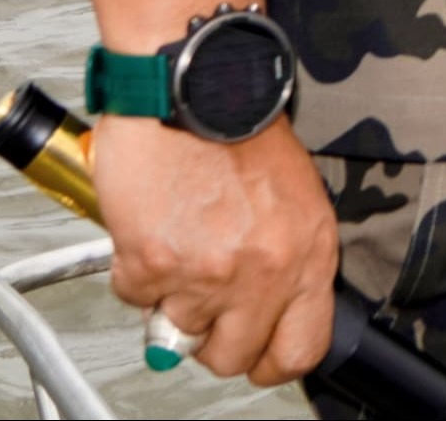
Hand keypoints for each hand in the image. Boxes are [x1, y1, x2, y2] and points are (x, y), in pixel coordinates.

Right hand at [94, 115, 337, 385]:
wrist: (192, 86)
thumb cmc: (238, 128)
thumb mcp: (295, 197)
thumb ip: (285, 259)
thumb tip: (265, 312)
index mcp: (310, 253)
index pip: (300, 349)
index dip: (269, 359)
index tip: (252, 349)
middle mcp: (265, 270)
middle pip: (233, 357)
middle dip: (211, 337)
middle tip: (201, 299)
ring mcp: (209, 272)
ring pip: (177, 334)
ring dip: (171, 299)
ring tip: (178, 244)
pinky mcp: (155, 263)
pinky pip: (136, 298)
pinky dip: (135, 272)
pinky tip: (151, 228)